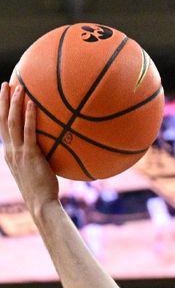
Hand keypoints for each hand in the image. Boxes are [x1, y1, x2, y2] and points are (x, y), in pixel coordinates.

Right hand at [0, 82, 59, 216]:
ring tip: (18, 87)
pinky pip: (29, 132)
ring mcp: (18, 153)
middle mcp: (10, 151)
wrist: (41, 204)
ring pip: (12, 122)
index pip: (4, 129)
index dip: (3, 112)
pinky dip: (29, 117)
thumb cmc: (43, 190)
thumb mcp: (37, 171)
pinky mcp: (30, 155)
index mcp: (10, 154)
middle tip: (5, 84)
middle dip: (2, 101)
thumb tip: (56, 149)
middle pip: (3, 121)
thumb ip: (40, 159)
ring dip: (13, 103)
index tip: (4, 98)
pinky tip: (32, 104)